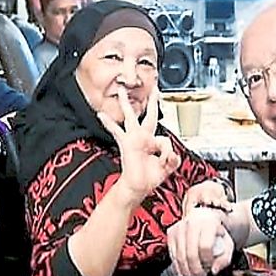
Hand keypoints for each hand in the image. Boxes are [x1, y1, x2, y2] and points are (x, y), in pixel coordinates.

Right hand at [98, 87, 179, 205]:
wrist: (139, 186)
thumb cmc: (151, 176)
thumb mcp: (169, 165)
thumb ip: (173, 156)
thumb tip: (169, 152)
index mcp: (155, 142)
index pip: (164, 137)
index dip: (168, 149)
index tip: (166, 156)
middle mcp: (144, 137)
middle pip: (150, 115)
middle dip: (152, 101)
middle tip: (154, 88)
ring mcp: (134, 138)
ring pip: (131, 117)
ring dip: (126, 104)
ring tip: (122, 91)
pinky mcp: (126, 143)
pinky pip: (117, 130)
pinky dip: (109, 123)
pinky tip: (102, 115)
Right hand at [167, 207, 232, 275]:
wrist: (204, 217)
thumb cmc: (216, 231)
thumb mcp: (228, 243)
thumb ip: (224, 258)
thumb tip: (214, 270)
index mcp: (208, 223)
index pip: (205, 246)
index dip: (207, 260)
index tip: (210, 266)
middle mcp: (192, 223)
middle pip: (190, 253)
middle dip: (196, 269)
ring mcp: (179, 228)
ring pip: (180, 255)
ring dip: (186, 269)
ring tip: (193, 275)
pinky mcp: (171, 233)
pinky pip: (172, 253)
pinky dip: (178, 265)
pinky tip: (184, 270)